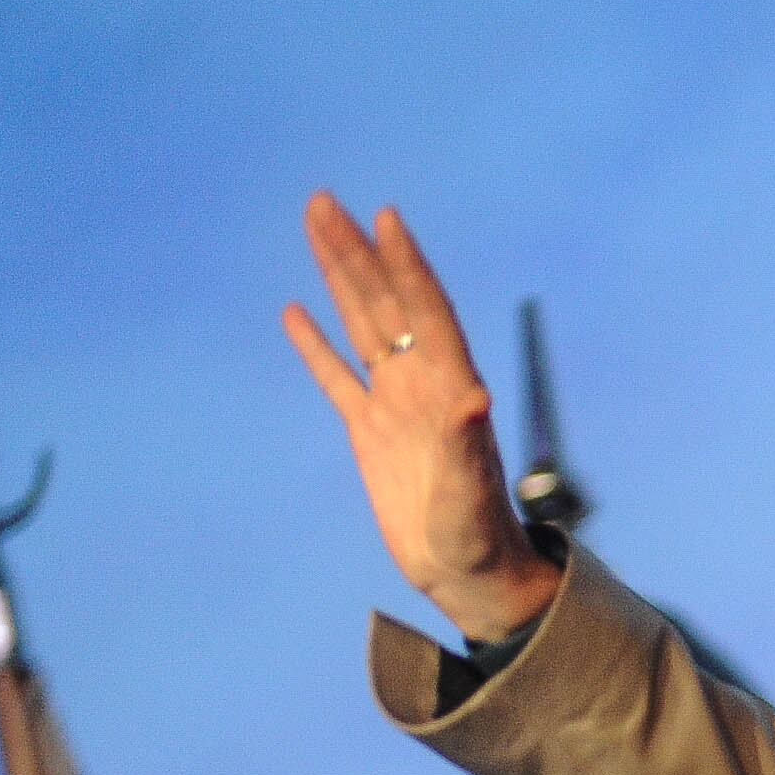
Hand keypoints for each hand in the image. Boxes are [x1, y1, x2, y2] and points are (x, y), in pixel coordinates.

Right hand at [283, 193, 561, 642]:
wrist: (467, 573)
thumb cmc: (478, 534)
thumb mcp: (470, 489)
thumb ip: (468, 442)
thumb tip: (474, 399)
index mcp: (451, 387)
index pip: (427, 311)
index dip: (408, 265)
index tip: (386, 217)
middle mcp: (424, 385)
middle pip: (386, 303)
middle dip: (358, 252)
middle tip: (324, 201)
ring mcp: (395, 405)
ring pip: (361, 326)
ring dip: (339, 277)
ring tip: (316, 227)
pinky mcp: (369, 433)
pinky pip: (338, 377)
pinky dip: (316, 345)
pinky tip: (295, 311)